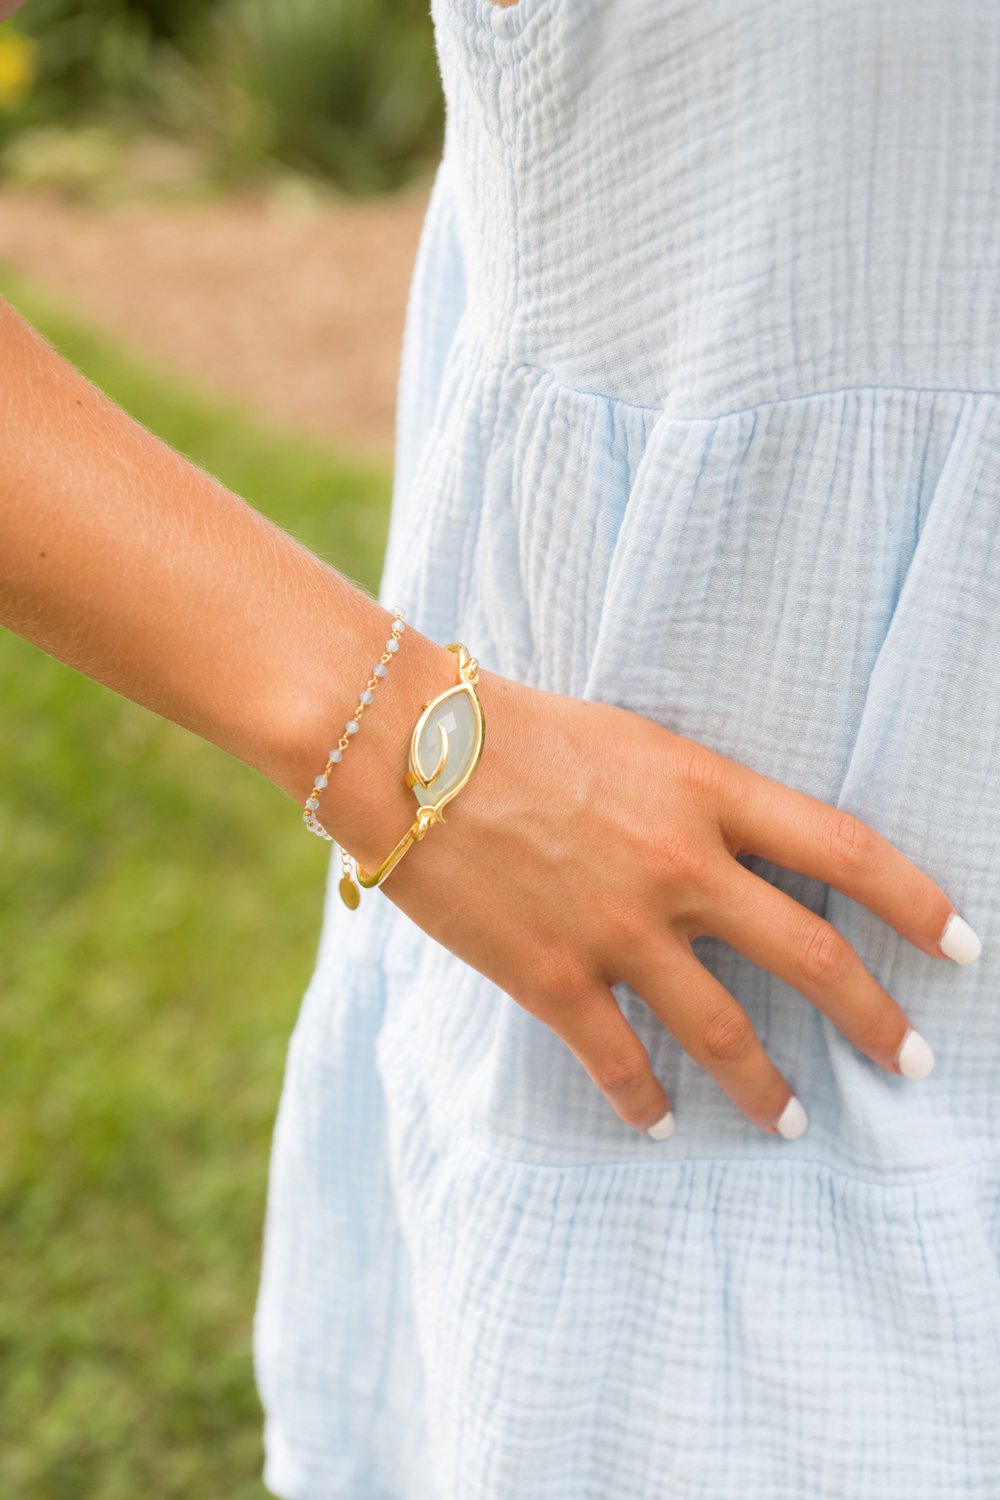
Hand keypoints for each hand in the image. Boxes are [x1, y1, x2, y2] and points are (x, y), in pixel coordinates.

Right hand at [372, 663, 980, 1139]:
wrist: (405, 749)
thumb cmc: (514, 728)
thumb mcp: (631, 742)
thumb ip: (692, 798)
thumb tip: (736, 851)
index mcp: (706, 792)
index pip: (845, 850)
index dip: (917, 901)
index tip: (961, 943)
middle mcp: (680, 866)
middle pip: (810, 955)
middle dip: (873, 1016)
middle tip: (908, 1058)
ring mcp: (618, 928)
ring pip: (724, 1032)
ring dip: (769, 1087)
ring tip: (795, 1121)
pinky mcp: (551, 976)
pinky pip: (618, 1061)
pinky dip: (643, 1101)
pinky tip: (658, 1123)